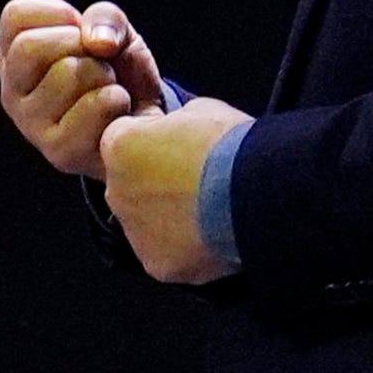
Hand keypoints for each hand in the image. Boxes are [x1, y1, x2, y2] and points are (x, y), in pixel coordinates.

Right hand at [0, 0, 172, 177]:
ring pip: (68, 73)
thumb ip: (105, 17)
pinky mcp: (58, 151)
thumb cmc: (118, 69)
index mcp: (13, 55)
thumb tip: (98, 43)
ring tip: (107, 89)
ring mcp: (30, 125)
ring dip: (105, 75)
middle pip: (29, 47)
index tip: (80, 33)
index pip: (16, 16)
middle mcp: (11, 91)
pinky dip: (117, 101)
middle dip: (79, 45)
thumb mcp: (114, 30)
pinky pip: (94, 106)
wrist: (144, 119)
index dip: (60, 15)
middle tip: (97, 62)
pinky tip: (115, 113)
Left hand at [102, 97, 249, 283]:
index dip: (153, 138)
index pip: (123, 139)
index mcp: (120, 147)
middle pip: (131, 184)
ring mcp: (135, 232)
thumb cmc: (231, 148)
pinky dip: (185, 244)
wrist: (257, 194)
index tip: (178, 142)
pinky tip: (212, 232)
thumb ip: (175, 121)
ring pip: (147, 221)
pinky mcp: (157, 264)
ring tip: (210, 207)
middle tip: (197, 177)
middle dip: (157, 180)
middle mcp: (116, 192)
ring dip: (170, 214)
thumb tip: (179, 128)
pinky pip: (167, 251)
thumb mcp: (201, 109)